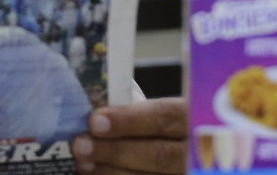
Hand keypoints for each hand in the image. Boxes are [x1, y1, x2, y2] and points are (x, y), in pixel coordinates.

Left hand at [72, 98, 186, 174]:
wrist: (172, 146)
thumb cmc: (153, 125)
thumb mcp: (151, 110)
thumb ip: (132, 108)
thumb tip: (93, 109)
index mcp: (192, 118)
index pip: (165, 117)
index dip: (130, 119)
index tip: (96, 121)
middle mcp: (196, 152)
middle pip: (158, 154)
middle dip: (115, 150)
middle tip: (81, 145)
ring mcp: (185, 173)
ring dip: (111, 171)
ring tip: (83, 162)